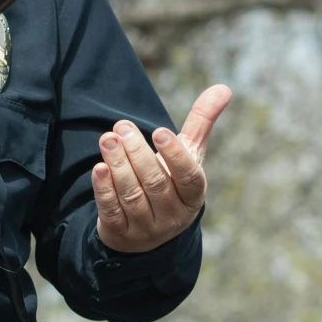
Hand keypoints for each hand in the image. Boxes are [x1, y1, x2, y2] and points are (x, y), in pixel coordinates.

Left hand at [92, 84, 231, 252]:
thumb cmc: (171, 181)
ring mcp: (146, 228)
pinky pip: (112, 211)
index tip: (159, 131)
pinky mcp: (121, 234)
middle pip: (155, 182)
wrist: (147, 228)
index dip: (175, 155)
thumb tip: (223, 88)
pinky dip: (104, 189)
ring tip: (107, 139)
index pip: (188, 177)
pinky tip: (99, 168)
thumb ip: (201, 123)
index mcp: (193, 195)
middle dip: (137, 153)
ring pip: (132, 195)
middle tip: (121, 126)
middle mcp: (172, 215)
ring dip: (118, 166)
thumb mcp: (189, 156)